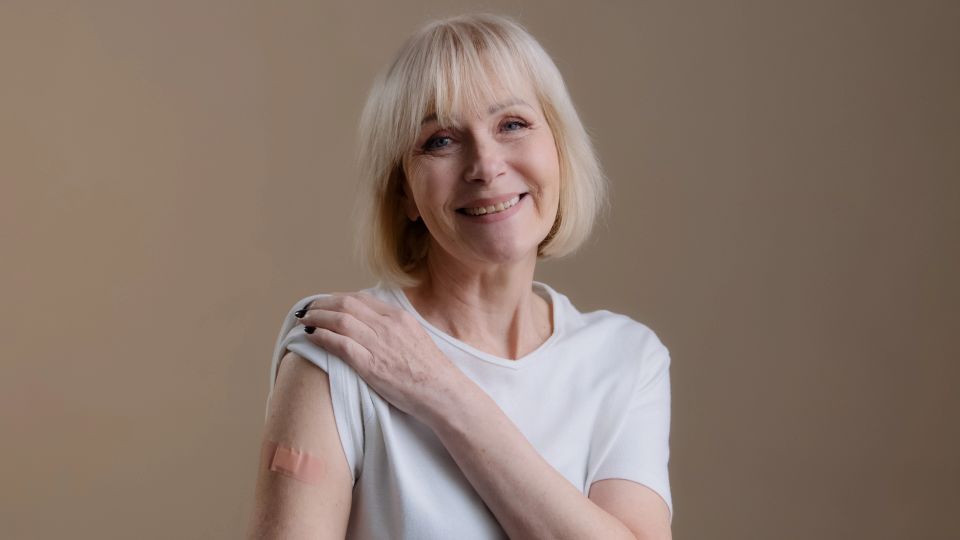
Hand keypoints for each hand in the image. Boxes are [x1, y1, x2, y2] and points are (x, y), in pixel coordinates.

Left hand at [296, 291, 465, 422]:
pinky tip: (311, 336)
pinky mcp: (370, 365)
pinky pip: (340, 344)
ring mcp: (378, 344)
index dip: (338, 299)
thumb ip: (395, 328)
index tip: (326, 303)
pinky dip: (322, 337)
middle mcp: (387, 326)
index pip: (361, 299)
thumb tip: (376, 325)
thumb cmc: (430, 371)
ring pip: (339, 321)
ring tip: (304, 320)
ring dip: (317, 318)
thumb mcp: (416, 337)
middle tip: (308, 309)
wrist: (442, 391)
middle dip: (322, 305)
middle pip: (346, 305)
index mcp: (398, 317)